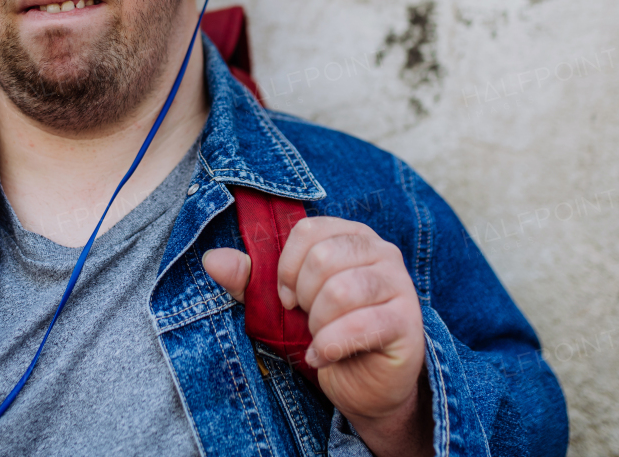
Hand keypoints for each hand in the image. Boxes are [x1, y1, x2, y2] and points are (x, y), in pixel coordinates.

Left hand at [204, 216, 431, 456]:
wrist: (366, 387)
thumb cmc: (327, 335)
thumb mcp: (281, 306)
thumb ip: (250, 280)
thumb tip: (211, 259)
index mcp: (351, 236)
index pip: (308, 230)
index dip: (286, 268)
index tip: (286, 298)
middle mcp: (381, 251)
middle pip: (322, 258)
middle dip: (303, 299)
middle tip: (309, 321)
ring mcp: (399, 284)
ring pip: (340, 290)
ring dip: (317, 324)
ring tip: (321, 337)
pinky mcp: (407, 321)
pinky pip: (358, 325)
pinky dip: (330, 346)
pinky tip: (325, 356)